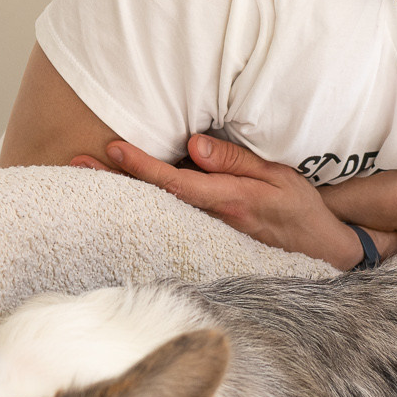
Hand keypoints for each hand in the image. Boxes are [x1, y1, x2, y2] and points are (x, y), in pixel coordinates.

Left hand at [76, 135, 395, 269]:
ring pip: (158, 212)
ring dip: (121, 194)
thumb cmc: (299, 208)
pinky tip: (119, 200)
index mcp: (228, 201)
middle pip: (154, 199)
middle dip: (113, 181)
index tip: (112, 149)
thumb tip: (193, 146)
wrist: (324, 251)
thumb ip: (235, 161)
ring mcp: (208, 235)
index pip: (175, 182)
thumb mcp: (277, 176)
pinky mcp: (209, 241)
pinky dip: (143, 209)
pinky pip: (171, 222)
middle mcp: (212, 221)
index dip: (142, 166)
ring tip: (84, 175)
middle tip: (72, 163)